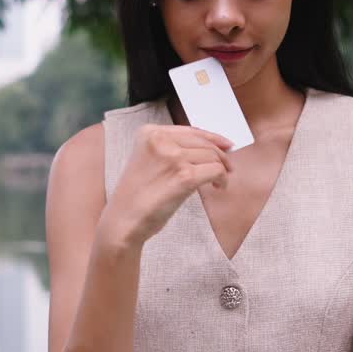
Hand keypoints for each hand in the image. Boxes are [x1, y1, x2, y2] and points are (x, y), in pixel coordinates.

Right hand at [101, 124, 233, 247]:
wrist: (124, 221)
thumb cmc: (137, 196)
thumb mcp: (148, 160)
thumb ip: (172, 148)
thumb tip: (211, 145)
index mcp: (149, 133)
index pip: (189, 130)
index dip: (212, 137)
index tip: (226, 144)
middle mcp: (160, 140)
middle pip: (204, 142)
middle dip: (221, 155)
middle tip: (228, 167)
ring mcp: (172, 157)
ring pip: (212, 156)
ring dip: (221, 169)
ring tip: (218, 182)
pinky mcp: (184, 176)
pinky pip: (215, 170)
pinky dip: (222, 179)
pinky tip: (218, 187)